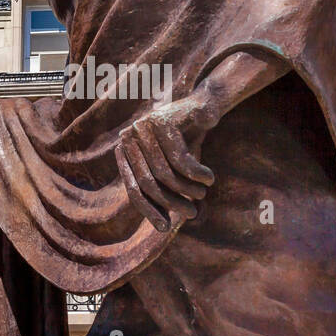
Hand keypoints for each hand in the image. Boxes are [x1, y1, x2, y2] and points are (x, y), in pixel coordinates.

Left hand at [116, 94, 217, 232]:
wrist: (204, 107)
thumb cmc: (187, 142)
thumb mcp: (171, 168)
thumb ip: (163, 191)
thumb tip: (162, 227)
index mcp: (126, 151)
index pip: (133, 188)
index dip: (148, 210)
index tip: (164, 228)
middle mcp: (130, 138)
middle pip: (148, 182)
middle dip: (171, 202)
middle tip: (191, 213)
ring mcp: (144, 127)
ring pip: (165, 172)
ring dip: (187, 189)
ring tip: (202, 194)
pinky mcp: (163, 121)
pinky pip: (181, 160)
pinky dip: (197, 174)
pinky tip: (209, 178)